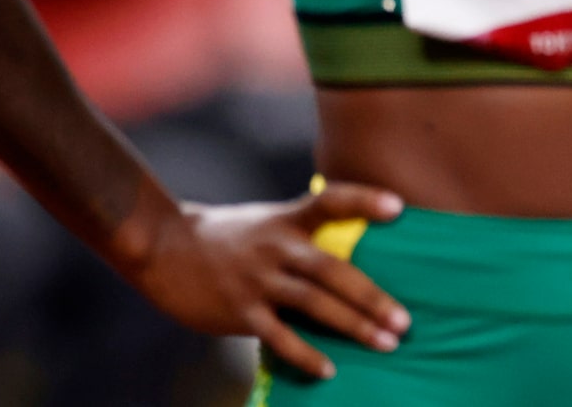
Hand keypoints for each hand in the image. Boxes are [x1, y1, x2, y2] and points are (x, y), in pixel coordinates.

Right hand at [131, 182, 410, 379]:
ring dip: (353, 325)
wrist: (166, 247)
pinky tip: (329, 370)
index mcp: (288, 218)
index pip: (332, 201)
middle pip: (333, 269)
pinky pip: (279, 336)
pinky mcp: (240, 310)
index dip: (364, 201)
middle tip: (406, 321)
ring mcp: (259, 279)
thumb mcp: (268, 222)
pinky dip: (306, 354)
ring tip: (386, 343)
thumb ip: (303, 234)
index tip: (398, 207)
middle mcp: (278, 246)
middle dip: (372, 297)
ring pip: (314, 303)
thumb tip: (349, 253)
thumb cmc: (229, 237)